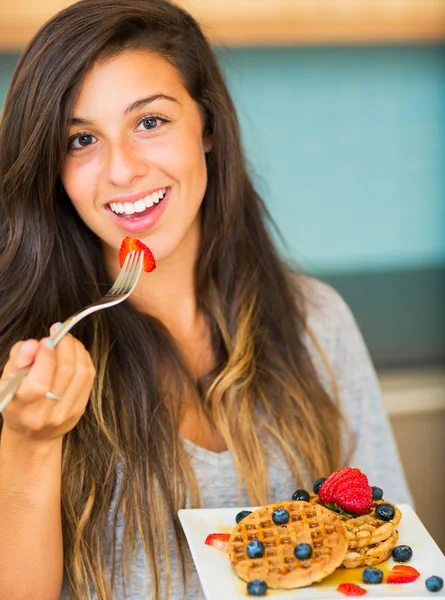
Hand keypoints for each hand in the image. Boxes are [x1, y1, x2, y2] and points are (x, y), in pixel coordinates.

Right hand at [0, 324, 95, 441]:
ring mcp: (64, 414)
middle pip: (65, 372)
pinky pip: (89, 377)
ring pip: (81, 372)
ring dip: (76, 349)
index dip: (47, 355)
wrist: (32, 432)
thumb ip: (18, 358)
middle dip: (65, 346)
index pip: (40, 380)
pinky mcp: (79, 410)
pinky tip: (75, 353)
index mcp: (20, 406)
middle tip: (59, 334)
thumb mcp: (7, 378)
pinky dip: (84, 359)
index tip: (46, 340)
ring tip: (67, 341)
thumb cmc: (17, 398)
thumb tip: (35, 345)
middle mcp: (43, 414)